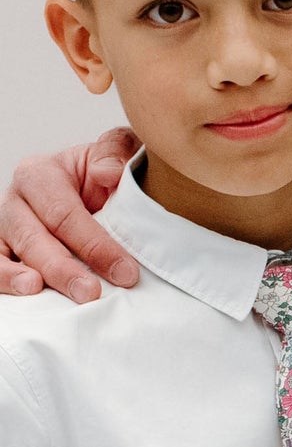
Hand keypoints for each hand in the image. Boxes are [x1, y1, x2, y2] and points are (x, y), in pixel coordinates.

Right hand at [0, 127, 140, 299]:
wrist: (90, 192)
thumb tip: (108, 172)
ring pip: (8, 254)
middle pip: (33, 237)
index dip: (94, 244)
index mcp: (40, 174)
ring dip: (24, 276)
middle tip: (90, 293)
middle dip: (63, 267)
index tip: (125, 271)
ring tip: (37, 288)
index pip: (64, 212)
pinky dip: (6, 282)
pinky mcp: (2, 252)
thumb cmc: (102, 178)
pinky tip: (25, 292)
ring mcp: (5, 229)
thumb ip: (115, 153)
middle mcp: (16, 201)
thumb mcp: (115, 155)